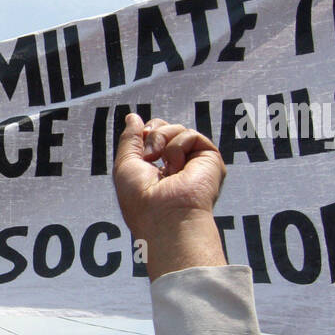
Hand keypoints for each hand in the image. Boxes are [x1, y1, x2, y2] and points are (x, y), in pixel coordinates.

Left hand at [113, 114, 227, 279]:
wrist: (164, 217)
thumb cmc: (141, 200)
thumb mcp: (125, 165)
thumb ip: (130, 139)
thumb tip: (133, 117)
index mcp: (157, 170)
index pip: (152, 136)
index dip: (143, 134)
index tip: (140, 152)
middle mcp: (177, 166)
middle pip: (164, 127)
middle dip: (153, 134)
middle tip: (150, 156)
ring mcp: (193, 163)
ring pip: (176, 129)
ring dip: (162, 141)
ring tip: (162, 165)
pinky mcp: (209, 160)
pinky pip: (190, 134)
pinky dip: (178, 146)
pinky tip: (177, 168)